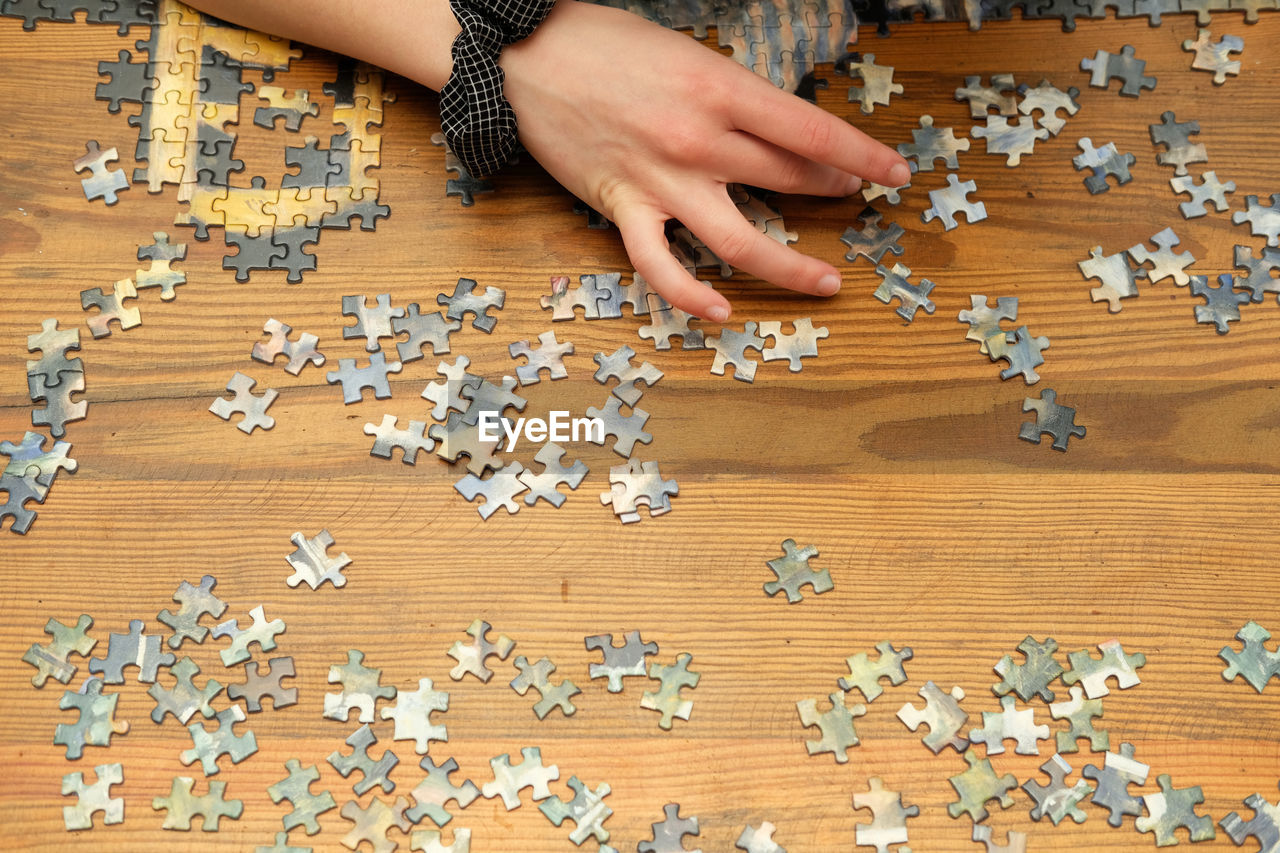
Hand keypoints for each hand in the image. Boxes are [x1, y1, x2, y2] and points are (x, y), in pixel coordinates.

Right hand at [500, 0, 910, 321]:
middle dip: (832, 189)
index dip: (860, 155)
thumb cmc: (605, 45)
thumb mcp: (685, 55)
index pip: (810, 130)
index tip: (893, 172)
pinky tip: (722, 310)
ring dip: (789, 266)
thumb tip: (774, 130)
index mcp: (718, 89)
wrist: (525, 56)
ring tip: (824, 280)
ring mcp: (661, 180)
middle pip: (786, 177)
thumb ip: (730, 95)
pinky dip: (690, 294)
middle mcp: (698, 139)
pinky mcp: (623, 207)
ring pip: (740, 239)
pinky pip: (661, 265)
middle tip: (854, 198)